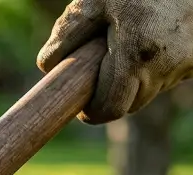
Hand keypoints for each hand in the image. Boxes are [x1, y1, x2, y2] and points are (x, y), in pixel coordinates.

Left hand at [38, 0, 192, 123]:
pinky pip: (170, 76)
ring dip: (134, 80)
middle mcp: (167, 65)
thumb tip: (48, 66)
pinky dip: (156, 68)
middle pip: (130, 105)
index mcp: (136, 54)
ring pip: (150, 91)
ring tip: (128, 46)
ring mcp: (188, 64)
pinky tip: (151, 43)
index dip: (91, 111)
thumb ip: (68, 33)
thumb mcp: (95, 0)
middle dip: (111, 94)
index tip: (81, 102)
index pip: (109, 109)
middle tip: (100, 69)